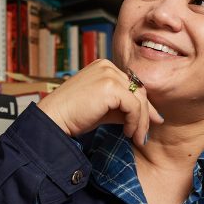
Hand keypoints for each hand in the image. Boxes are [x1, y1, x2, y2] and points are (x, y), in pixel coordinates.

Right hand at [37, 59, 163, 147]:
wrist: (54, 119)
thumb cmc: (73, 116)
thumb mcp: (102, 108)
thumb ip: (121, 107)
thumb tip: (144, 117)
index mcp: (104, 67)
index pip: (132, 84)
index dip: (143, 105)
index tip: (150, 122)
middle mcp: (107, 66)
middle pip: (138, 90)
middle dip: (145, 114)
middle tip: (145, 134)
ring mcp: (108, 74)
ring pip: (139, 99)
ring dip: (141, 121)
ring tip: (137, 138)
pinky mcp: (110, 86)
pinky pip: (133, 106)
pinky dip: (135, 122)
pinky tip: (128, 133)